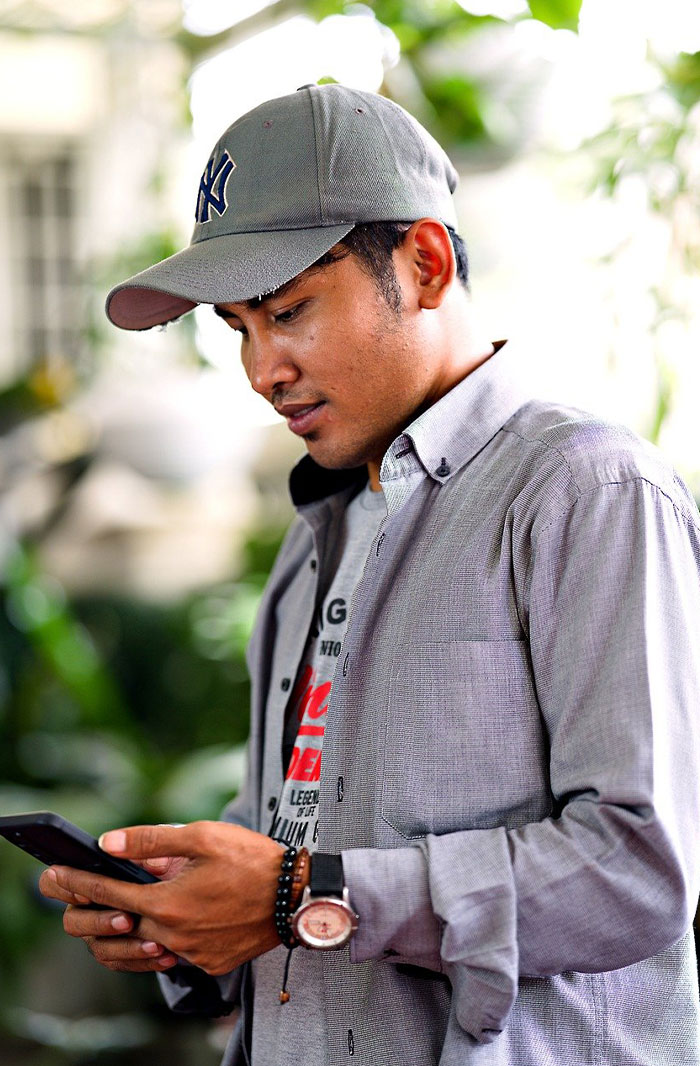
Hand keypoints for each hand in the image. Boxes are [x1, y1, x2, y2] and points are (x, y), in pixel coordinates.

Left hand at [39, 822, 283, 975]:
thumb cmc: (253, 860)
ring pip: (143, 947)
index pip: (108, 893)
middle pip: (118, 926)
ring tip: (127, 907)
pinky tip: (170, 921)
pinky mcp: (209, 963)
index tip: (58, 876)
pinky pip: (173, 955)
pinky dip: (162, 940)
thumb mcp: (202, 835)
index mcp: (167, 902)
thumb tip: (109, 842)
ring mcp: (191, 953)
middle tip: (84, 894)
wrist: (296, 895)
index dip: (79, 883)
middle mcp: (173, 934)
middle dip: (95, 910)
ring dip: (128, 928)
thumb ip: (152, 840)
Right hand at [39, 854, 186, 973]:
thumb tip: (114, 843)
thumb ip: (140, 847)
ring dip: (125, 946)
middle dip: (99, 922)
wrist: (196, 891)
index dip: (65, 888)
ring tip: (155, 943)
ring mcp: (102, 932)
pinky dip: (143, 960)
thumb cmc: (172, 864)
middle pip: (72, 922)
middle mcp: (89, 906)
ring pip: (98, 948)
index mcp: (91, 877)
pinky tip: (165, 954)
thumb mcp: (162, 852)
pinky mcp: (120, 952)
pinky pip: (121, 963)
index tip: (88, 892)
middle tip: (128, 919)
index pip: (54, 882)